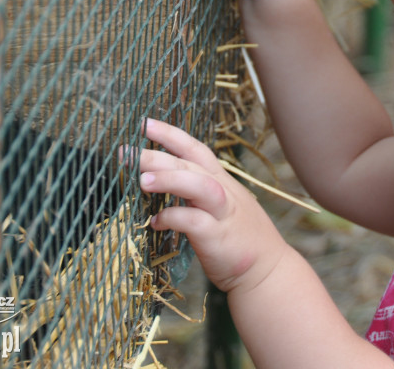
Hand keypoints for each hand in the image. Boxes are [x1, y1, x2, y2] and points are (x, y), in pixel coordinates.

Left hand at [131, 118, 289, 293]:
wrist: (268, 271)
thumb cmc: (239, 238)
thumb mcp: (221, 206)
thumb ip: (196, 193)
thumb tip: (161, 183)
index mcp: (221, 180)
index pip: (195, 148)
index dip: (170, 134)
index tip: (144, 123)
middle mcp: (223, 191)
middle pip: (190, 163)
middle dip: (157, 154)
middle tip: (126, 151)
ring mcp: (222, 213)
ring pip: (198, 185)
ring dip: (170, 179)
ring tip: (142, 179)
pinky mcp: (219, 237)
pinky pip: (194, 222)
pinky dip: (173, 218)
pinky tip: (155, 222)